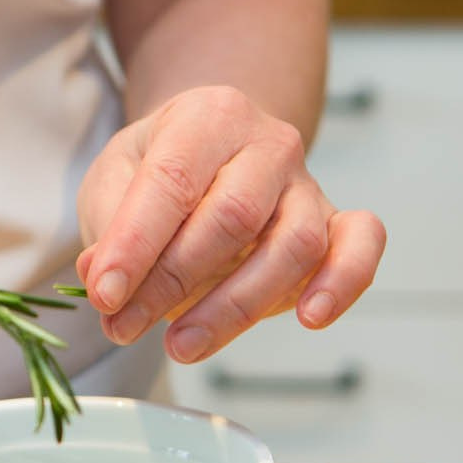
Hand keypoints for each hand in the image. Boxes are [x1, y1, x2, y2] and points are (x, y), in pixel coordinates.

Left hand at [76, 86, 384, 362]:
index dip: (135, 244)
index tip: (104, 294)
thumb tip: (101, 274)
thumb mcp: (115, 179)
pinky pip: (361, 246)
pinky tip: (311, 317)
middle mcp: (268, 144)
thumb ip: (108, 222)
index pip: (172, 181)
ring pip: (294, 246)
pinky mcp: (337, 225)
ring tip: (180, 345)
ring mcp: (308, 186)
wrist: (216, 153)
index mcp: (209, 116)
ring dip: (235, 307)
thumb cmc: (163, 170)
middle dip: (173, 283)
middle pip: (232, 217)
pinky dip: (344, 282)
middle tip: (126, 326)